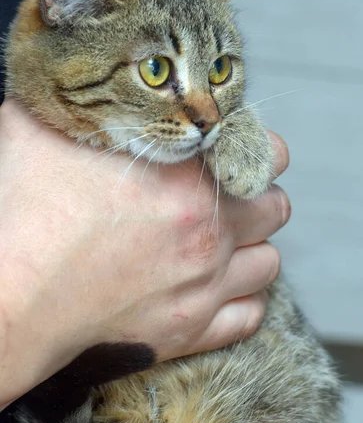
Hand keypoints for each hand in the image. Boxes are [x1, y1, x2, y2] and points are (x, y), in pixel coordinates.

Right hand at [0, 100, 288, 405]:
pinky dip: (241, 301)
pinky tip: (216, 288)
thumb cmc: (22, 216)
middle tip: (227, 198)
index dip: (257, 148)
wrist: (11, 300)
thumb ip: (77, 106)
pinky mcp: (190, 332)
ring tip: (221, 244)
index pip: (267, 154)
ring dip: (251, 249)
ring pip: (268, 264)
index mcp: (185, 178)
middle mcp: (208, 233)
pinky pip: (249, 317)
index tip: (237, 153)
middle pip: (276, 209)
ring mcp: (204, 287)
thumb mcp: (40, 132)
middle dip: (257, 198)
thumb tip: (79, 90)